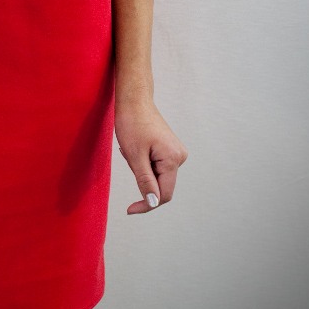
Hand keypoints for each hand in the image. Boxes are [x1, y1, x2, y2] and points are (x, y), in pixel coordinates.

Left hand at [114, 98, 187, 214]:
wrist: (133, 99)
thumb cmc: (132, 123)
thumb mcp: (135, 156)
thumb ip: (145, 181)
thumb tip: (153, 203)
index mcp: (173, 159)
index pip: (164, 195)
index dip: (147, 204)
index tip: (129, 210)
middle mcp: (180, 156)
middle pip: (160, 184)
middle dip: (141, 178)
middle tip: (128, 157)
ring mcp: (175, 152)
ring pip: (156, 175)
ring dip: (141, 169)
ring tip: (131, 148)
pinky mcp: (169, 148)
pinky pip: (156, 165)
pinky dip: (143, 162)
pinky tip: (135, 147)